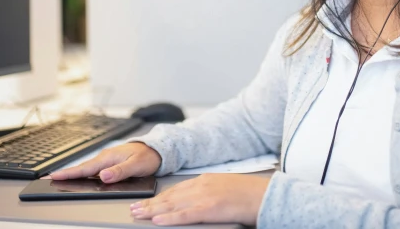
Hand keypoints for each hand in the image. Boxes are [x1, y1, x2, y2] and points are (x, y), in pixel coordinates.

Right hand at [48, 142, 160, 182]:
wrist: (156, 149)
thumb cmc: (148, 156)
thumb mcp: (136, 165)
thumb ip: (120, 171)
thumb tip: (103, 176)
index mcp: (109, 158)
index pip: (85, 168)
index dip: (69, 173)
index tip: (55, 176)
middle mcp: (105, 158)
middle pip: (82, 168)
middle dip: (65, 173)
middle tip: (48, 179)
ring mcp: (107, 160)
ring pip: (86, 169)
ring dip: (73, 173)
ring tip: (58, 179)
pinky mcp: (110, 163)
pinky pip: (93, 170)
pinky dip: (83, 173)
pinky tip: (78, 178)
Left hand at [130, 173, 270, 225]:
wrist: (265, 194)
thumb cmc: (250, 194)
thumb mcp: (225, 187)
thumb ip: (209, 192)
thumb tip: (197, 202)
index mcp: (205, 180)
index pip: (176, 189)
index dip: (159, 196)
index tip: (146, 201)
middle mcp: (202, 185)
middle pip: (170, 196)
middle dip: (150, 203)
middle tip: (134, 208)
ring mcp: (205, 197)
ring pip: (172, 205)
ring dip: (152, 210)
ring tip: (138, 214)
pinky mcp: (210, 209)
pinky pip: (185, 215)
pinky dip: (169, 218)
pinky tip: (157, 220)